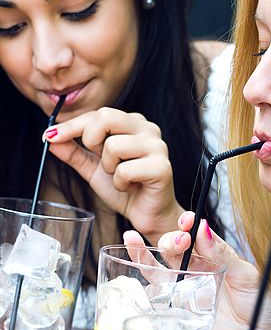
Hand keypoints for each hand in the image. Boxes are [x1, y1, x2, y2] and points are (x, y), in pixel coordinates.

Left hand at [43, 107, 182, 242]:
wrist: (146, 215)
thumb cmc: (126, 189)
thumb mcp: (93, 168)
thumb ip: (74, 152)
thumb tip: (51, 138)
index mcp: (133, 123)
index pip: (98, 114)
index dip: (71, 126)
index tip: (50, 136)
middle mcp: (148, 129)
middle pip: (106, 117)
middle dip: (91, 142)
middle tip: (101, 162)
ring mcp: (157, 146)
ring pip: (113, 145)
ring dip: (108, 168)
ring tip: (120, 178)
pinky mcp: (162, 167)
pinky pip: (125, 170)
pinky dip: (120, 183)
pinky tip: (130, 187)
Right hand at [126, 226, 270, 329]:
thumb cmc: (262, 312)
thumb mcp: (248, 278)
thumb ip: (224, 254)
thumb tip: (203, 229)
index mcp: (217, 262)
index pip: (197, 238)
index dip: (188, 226)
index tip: (186, 221)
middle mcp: (198, 276)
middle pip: (175, 252)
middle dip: (170, 240)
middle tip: (177, 241)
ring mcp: (184, 296)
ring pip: (158, 271)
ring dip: (144, 254)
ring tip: (132, 239)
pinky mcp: (175, 317)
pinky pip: (153, 300)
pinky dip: (138, 286)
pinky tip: (128, 270)